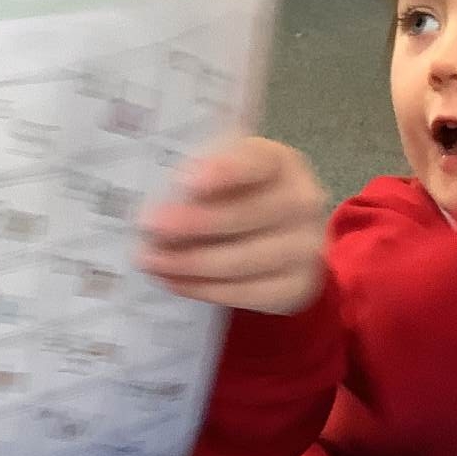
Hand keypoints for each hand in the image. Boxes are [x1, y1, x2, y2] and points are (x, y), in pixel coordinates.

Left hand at [138, 138, 326, 314]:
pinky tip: (175, 282)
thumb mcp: (223, 174)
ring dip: (191, 262)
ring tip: (153, 261)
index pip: (258, 162)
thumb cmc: (236, 197)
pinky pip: (248, 293)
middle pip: (248, 214)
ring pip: (244, 260)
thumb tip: (156, 197)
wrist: (278, 239)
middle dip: (195, 223)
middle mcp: (303, 201)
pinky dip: (206, 290)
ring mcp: (306, 247)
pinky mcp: (298, 286)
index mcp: (281, 162)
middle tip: (150, 229)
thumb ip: (199, 176)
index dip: (226, 171)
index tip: (189, 181)